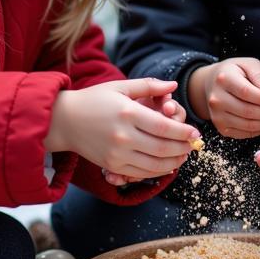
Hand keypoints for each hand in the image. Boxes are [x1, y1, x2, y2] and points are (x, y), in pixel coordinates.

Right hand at [47, 78, 199, 180]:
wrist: (64, 121)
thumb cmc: (94, 100)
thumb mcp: (120, 87)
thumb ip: (149, 86)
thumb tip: (173, 85)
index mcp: (128, 113)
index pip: (164, 127)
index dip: (183, 132)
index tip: (196, 133)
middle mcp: (123, 135)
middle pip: (162, 148)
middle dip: (182, 149)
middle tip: (193, 146)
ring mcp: (117, 153)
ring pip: (154, 164)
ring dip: (173, 162)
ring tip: (183, 156)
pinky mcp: (112, 164)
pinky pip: (140, 173)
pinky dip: (157, 171)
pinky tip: (166, 164)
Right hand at [188, 57, 259, 138]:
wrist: (212, 84)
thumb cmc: (234, 72)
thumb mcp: (247, 64)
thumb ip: (259, 75)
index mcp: (224, 79)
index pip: (245, 92)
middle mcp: (217, 99)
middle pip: (246, 111)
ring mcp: (216, 115)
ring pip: (244, 125)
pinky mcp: (220, 127)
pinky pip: (241, 134)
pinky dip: (255, 131)